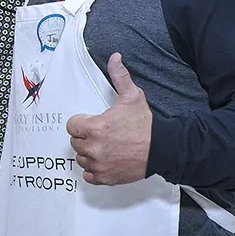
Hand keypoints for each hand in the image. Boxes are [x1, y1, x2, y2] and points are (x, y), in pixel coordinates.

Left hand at [66, 53, 151, 185]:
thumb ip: (120, 76)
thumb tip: (115, 57)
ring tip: (105, 147)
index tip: (93, 123)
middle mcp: (93, 147)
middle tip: (102, 135)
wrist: (162, 149)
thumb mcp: (133, 96)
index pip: (72, 125)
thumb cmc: (145, 125)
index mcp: (95, 127)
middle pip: (75, 142)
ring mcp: (98, 164)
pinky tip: (105, 161)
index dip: (82, 123)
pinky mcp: (105, 177)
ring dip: (89, 153)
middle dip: (85, 137)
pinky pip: (89, 175)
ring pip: (81, 158)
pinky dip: (95, 170)